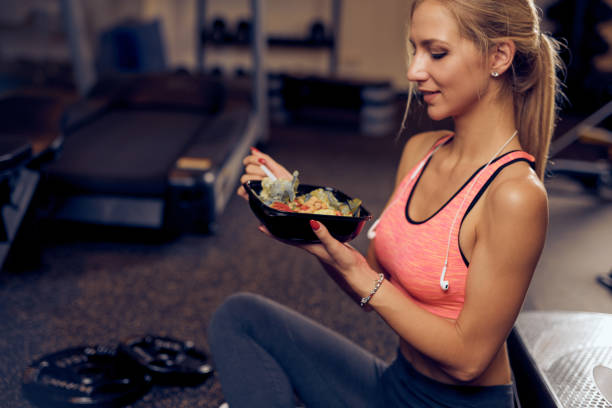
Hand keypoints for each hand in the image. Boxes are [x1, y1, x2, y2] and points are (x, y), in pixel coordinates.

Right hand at [236, 147, 292, 199]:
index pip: (249, 160)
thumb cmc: (286, 185)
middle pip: (248, 168)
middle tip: (268, 175)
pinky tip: (257, 189)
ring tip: (266, 182)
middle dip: (259, 170)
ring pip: (244, 178)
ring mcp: (251, 186)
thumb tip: (253, 150)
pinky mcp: (249, 195)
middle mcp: (255, 177)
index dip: (252, 159)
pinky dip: (246, 189)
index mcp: (261, 169)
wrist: (291, 198)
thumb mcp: (279, 169)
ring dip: (255, 179)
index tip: (261, 162)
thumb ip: (266, 159)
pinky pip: (241, 190)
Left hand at [259, 220, 374, 290]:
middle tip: (270, 215)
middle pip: (292, 235)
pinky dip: (313, 224)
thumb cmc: (345, 264)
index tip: (260, 226)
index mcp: (310, 247)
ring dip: (295, 224)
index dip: (273, 234)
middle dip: (281, 226)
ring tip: (288, 213)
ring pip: (303, 232)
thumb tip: (313, 222)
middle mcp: (313, 246)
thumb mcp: (334, 248)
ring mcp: (321, 244)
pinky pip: (316, 231)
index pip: (287, 239)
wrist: (357, 274)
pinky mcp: (330, 242)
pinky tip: (314, 218)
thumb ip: (324, 235)